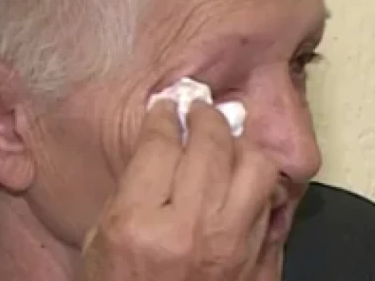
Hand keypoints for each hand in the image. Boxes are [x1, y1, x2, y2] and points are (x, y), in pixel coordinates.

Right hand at [80, 99, 279, 280]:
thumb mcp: (99, 242)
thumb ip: (132, 189)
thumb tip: (162, 143)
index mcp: (140, 225)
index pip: (161, 144)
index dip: (163, 116)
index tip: (166, 109)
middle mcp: (192, 232)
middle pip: (212, 144)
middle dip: (204, 116)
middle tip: (198, 113)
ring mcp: (235, 252)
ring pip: (257, 169)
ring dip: (240, 148)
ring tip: (226, 146)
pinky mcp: (262, 270)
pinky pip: (274, 209)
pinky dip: (259, 190)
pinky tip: (241, 186)